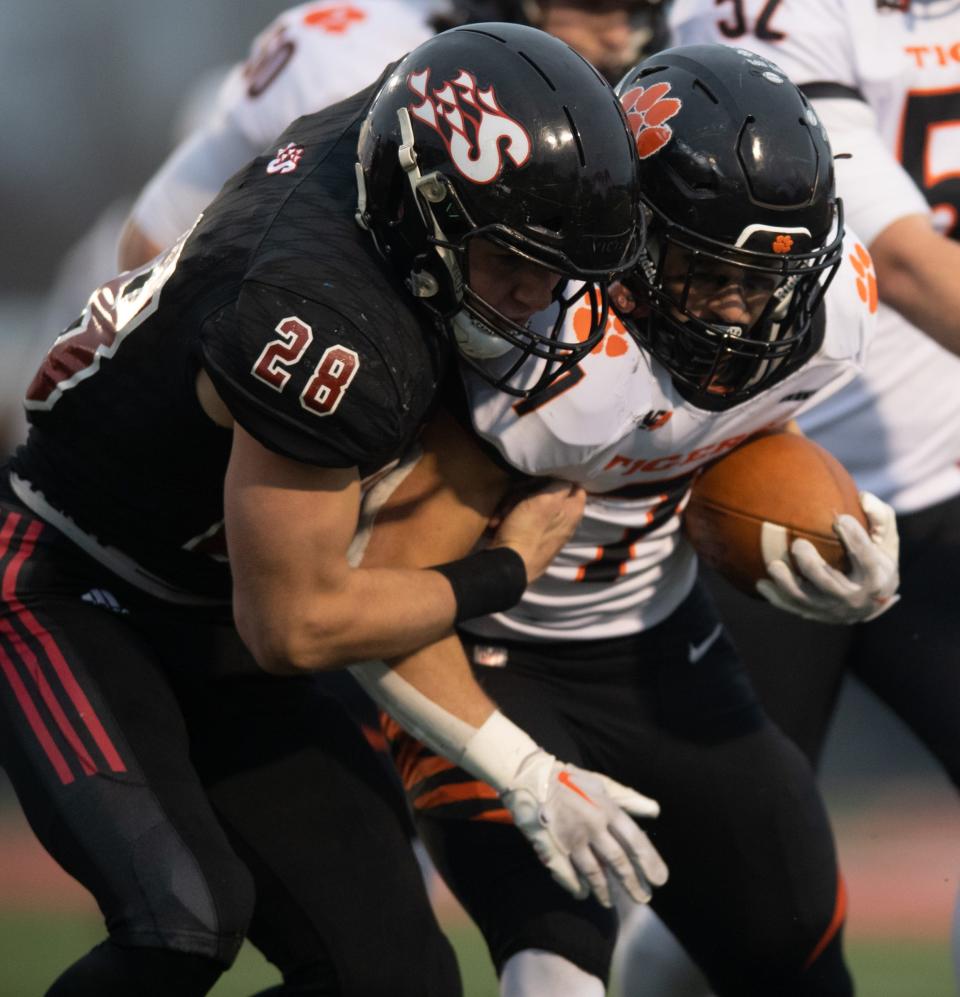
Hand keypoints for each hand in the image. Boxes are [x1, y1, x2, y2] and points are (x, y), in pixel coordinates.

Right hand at [490, 480, 585, 581]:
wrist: (507, 566)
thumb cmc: (528, 531)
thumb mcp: (546, 500)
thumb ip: (561, 485)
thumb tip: (567, 477)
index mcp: (574, 511)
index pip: (575, 485)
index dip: (557, 477)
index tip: (540, 475)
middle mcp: (565, 522)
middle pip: (547, 495)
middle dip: (526, 494)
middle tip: (514, 499)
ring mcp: (547, 533)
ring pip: (530, 507)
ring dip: (513, 507)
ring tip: (502, 515)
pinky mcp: (531, 541)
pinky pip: (521, 522)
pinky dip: (509, 521)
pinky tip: (497, 525)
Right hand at [502, 750, 667, 907]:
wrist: (530, 776)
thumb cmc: (569, 779)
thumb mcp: (601, 783)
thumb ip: (629, 798)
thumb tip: (656, 810)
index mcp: (606, 808)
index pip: (634, 840)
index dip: (649, 861)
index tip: (660, 880)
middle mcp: (592, 826)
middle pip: (617, 861)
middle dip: (632, 883)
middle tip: (643, 899)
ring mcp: (572, 839)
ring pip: (594, 872)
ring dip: (605, 890)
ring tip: (611, 902)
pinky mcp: (552, 848)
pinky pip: (568, 875)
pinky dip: (577, 887)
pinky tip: (583, 894)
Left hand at [756, 492, 899, 623]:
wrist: (870, 602)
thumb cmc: (875, 559)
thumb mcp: (886, 540)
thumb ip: (880, 517)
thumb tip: (863, 497)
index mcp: (875, 577)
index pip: (866, 557)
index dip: (854, 538)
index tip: (839, 519)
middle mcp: (854, 597)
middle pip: (829, 583)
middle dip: (811, 565)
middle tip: (797, 544)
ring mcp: (832, 609)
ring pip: (805, 598)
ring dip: (786, 583)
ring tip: (773, 565)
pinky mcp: (815, 614)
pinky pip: (792, 607)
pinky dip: (776, 597)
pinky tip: (760, 583)